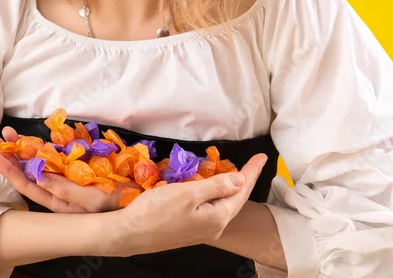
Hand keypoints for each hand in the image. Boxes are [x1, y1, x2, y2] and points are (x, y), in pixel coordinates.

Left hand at [0, 126, 140, 213]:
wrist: (144, 192)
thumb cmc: (120, 202)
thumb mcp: (94, 200)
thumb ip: (66, 190)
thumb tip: (39, 178)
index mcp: (61, 201)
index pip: (29, 187)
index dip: (10, 171)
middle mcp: (61, 188)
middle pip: (31, 171)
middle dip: (12, 154)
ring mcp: (69, 173)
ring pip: (41, 159)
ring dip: (24, 145)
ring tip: (9, 132)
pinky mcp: (78, 161)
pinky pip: (57, 151)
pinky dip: (45, 142)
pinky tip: (35, 134)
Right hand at [109, 153, 268, 257]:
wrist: (129, 234)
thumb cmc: (156, 211)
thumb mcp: (188, 193)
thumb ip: (215, 186)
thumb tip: (240, 180)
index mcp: (217, 217)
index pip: (241, 191)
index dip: (252, 172)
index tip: (262, 157)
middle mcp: (214, 227)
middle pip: (235, 200)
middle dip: (244, 181)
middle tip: (252, 163)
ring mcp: (201, 230)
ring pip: (222, 205)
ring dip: (229, 188)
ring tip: (235, 173)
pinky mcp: (188, 230)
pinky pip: (210, 210)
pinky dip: (215, 196)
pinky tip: (210, 190)